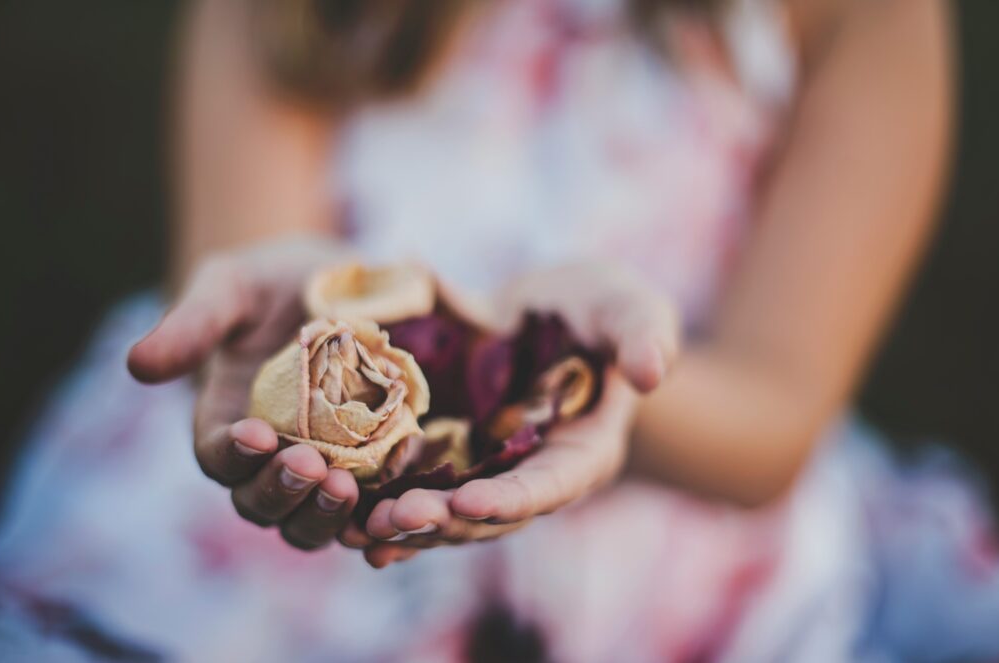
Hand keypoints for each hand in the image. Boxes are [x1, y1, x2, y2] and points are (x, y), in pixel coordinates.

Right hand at [127, 235, 360, 549]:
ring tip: (346, 487)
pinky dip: (373, 519)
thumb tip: (137, 364)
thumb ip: (193, 323)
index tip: (256, 433)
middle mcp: (269, 461)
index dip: (232, 454)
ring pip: (310, 522)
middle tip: (310, 466)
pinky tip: (393, 504)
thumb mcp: (232, 289)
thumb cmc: (272, 284)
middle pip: (262, 504)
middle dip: (281, 492)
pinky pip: (368, 512)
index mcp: (226, 424)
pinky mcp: (369, 471)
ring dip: (324, 515)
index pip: (218, 458)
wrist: (337, 285)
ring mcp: (319, 472)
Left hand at [344, 262, 678, 567]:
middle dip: (443, 521)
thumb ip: (643, 334)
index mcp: (583, 450)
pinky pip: (421, 491)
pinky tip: (347, 519)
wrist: (550, 310)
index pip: (551, 485)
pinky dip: (388, 508)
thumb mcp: (628, 307)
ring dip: (407, 525)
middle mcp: (535, 474)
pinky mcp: (455, 459)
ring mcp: (491, 471)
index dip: (512, 498)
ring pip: (450, 513)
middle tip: (392, 520)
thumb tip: (652, 371)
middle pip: (491, 513)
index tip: (468, 501)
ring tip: (358, 528)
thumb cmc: (600, 308)